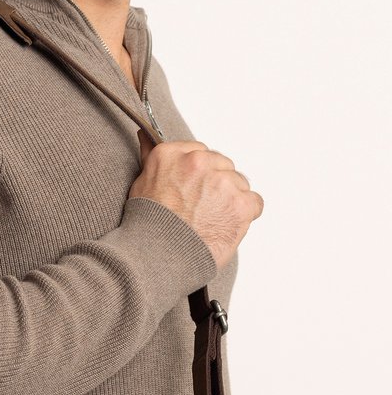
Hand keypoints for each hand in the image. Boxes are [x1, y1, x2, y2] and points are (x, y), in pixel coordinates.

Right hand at [128, 131, 263, 270]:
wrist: (158, 258)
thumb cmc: (148, 228)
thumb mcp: (140, 185)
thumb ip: (152, 160)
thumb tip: (145, 136)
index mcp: (172, 154)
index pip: (200, 154)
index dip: (198, 176)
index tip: (192, 192)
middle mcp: (199, 162)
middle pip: (222, 166)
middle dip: (215, 187)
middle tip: (200, 211)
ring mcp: (222, 182)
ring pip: (238, 184)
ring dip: (229, 201)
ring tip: (210, 222)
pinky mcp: (240, 203)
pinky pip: (254, 203)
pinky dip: (244, 216)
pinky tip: (225, 227)